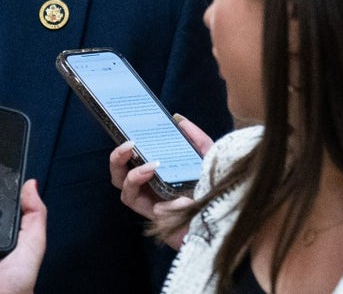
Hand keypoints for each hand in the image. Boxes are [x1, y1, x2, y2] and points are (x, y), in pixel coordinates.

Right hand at [108, 114, 211, 248]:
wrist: (225, 220)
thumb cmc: (212, 189)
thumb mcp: (207, 159)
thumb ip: (195, 139)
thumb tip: (178, 119)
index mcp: (153, 174)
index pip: (128, 160)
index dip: (121, 150)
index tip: (128, 135)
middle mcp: (147, 190)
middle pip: (118, 175)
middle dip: (117, 159)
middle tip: (130, 146)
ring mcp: (152, 207)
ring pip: (127, 194)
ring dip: (135, 178)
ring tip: (152, 167)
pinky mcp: (164, 223)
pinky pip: (156, 212)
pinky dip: (168, 206)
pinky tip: (182, 200)